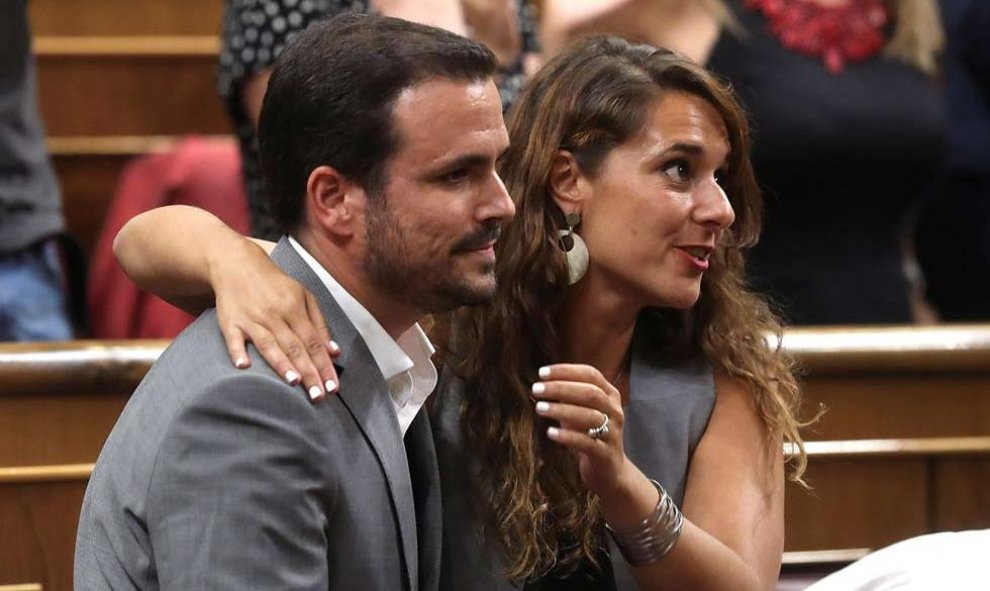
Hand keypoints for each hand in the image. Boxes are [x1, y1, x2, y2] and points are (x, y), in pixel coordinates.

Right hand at [211, 239, 339, 400]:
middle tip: (319, 396)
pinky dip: (238, 352)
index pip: (314, 343)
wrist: (237, 264)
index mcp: (295, 308)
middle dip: (309, 373)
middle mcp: (275, 315)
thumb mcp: (303, 296)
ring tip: (294, 382)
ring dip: (281, 364)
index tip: (333, 387)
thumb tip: (334, 351)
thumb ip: (319, 324)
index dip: (324, 365)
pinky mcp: (230, 323)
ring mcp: (251, 319)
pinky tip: (244, 366)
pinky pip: (234, 339)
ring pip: (269, 345)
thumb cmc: (275, 284)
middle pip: (295, 348)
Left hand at [531, 363, 632, 496]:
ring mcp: (612, 433)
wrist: (610, 472)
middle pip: (590, 393)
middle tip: (536, 389)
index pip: (590, 374)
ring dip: (562, 410)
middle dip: (561, 388)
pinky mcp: (605, 454)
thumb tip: (545, 379)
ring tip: (539, 408)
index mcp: (610, 395)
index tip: (541, 372)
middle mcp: (615, 411)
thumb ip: (569, 395)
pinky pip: (586, 443)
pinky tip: (550, 432)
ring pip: (589, 416)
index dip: (566, 371)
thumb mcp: (582, 410)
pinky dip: (567, 436)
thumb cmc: (590, 435)